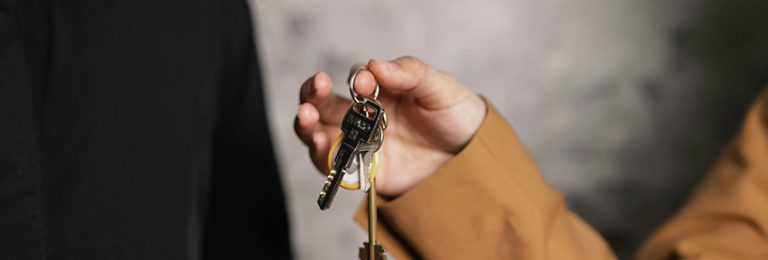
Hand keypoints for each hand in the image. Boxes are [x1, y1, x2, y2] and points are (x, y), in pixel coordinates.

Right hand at [295, 56, 485, 196]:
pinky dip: (322, 157)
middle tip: (316, 88)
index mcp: (381, 91)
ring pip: (321, 133)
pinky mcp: (365, 172)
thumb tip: (376, 65)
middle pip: (324, 104)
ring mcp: (361, 145)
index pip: (356, 80)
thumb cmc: (455, 114)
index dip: (356, 79)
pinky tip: (321, 145)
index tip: (365, 83)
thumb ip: (410, 73)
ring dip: (308, 125)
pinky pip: (335, 166)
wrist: (473, 157)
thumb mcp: (439, 87)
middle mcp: (364, 117)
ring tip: (306, 117)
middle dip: (312, 95)